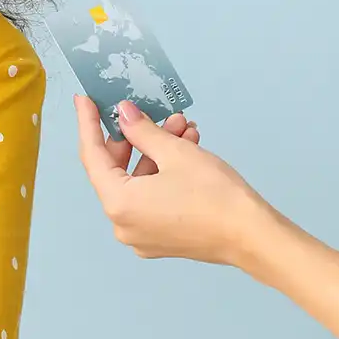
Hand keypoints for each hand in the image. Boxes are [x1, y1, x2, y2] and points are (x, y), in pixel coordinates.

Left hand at [77, 96, 274, 266]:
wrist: (254, 237)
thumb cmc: (214, 194)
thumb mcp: (175, 152)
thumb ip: (142, 130)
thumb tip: (123, 114)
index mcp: (118, 204)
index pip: (93, 155)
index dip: (88, 123)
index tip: (84, 99)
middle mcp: (123, 224)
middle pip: (117, 170)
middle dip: (137, 137)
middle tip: (153, 112)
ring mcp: (142, 235)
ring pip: (139, 182)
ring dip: (158, 152)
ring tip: (184, 128)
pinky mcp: (161, 239)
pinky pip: (152, 199)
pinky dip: (164, 174)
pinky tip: (187, 149)